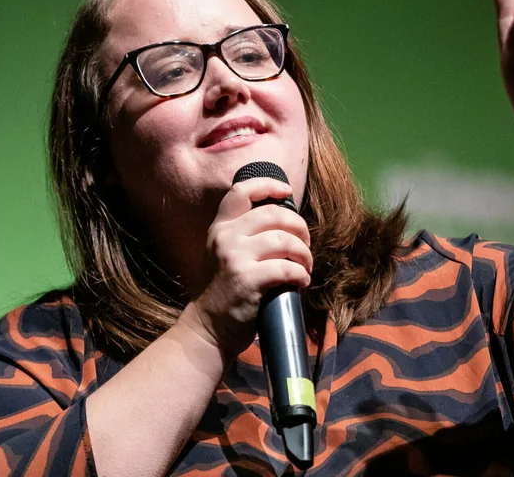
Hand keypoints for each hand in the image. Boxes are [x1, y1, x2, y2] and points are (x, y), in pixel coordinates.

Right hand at [185, 177, 312, 358]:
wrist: (207, 328)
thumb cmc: (223, 292)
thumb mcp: (223, 254)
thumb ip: (243, 235)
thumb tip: (283, 222)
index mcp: (220, 227)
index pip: (241, 191)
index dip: (268, 185)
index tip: (287, 191)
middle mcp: (225, 237)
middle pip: (273, 213)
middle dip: (299, 226)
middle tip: (306, 242)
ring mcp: (234, 257)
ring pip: (284, 240)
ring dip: (304, 253)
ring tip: (306, 266)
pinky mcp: (247, 280)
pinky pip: (286, 268)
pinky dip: (301, 274)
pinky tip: (302, 282)